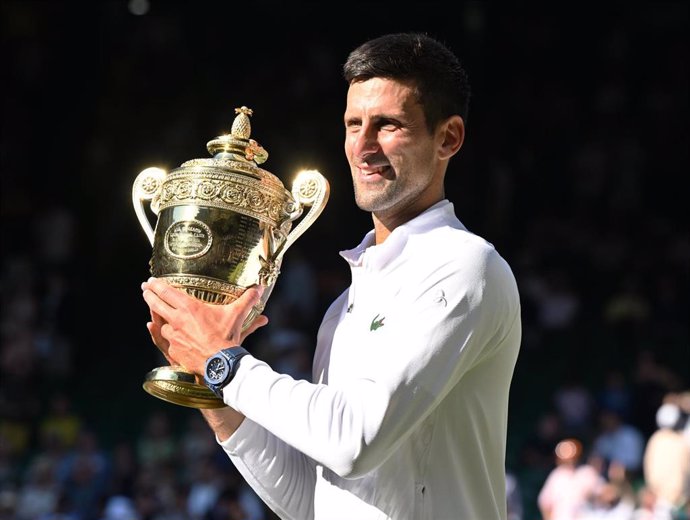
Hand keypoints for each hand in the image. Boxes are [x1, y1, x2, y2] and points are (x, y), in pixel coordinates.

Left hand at [141, 278, 268, 374]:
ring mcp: (173, 336)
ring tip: (154, 312)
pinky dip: (161, 334)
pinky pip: (163, 339)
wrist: (220, 364)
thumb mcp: (237, 315)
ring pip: (159, 323)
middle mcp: (176, 320)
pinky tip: (158, 331)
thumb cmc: (227, 337)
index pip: (166, 292)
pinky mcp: (173, 350)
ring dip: (156, 317)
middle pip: (155, 304)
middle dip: (148, 295)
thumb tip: (260, 288)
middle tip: (144, 289)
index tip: (150, 281)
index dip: (156, 285)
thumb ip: (247, 300)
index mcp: (189, 308)